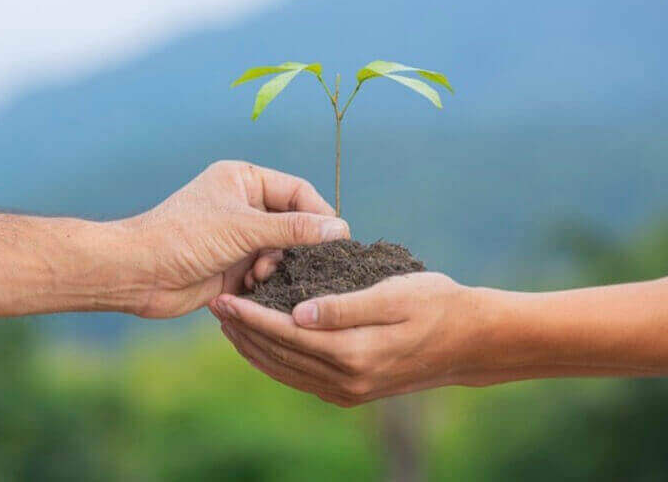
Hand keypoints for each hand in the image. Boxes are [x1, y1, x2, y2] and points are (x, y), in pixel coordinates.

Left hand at [117, 160, 348, 317]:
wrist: (138, 273)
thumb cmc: (183, 237)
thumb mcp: (243, 227)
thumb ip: (293, 228)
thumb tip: (339, 230)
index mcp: (244, 180)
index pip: (298, 191)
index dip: (319, 214)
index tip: (338, 239)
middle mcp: (244, 206)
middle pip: (293, 223)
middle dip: (296, 245)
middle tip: (304, 263)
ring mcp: (239, 237)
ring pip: (282, 251)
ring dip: (277, 265)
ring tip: (260, 274)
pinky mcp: (234, 266)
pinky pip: (266, 272)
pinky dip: (265, 281)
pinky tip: (251, 287)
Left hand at [211, 272, 487, 406]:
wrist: (469, 341)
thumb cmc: (436, 304)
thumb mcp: (394, 294)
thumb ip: (343, 306)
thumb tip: (296, 313)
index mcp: (353, 353)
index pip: (286, 334)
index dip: (251, 316)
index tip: (225, 298)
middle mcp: (346, 379)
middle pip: (279, 355)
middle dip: (244, 331)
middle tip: (217, 307)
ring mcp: (348, 390)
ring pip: (286, 370)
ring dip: (254, 348)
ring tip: (230, 324)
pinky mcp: (352, 392)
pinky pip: (301, 378)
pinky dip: (276, 361)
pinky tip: (263, 345)